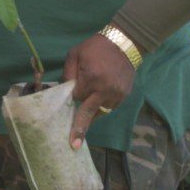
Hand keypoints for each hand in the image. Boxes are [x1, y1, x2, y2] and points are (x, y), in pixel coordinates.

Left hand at [64, 34, 135, 148]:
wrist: (124, 44)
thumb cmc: (95, 48)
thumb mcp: (74, 55)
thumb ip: (68, 73)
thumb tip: (64, 90)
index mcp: (92, 79)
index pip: (77, 98)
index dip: (72, 96)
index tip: (67, 99)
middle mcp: (106, 90)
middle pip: (89, 112)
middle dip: (80, 128)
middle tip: (74, 145)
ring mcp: (117, 95)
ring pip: (101, 111)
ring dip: (92, 112)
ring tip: (84, 116)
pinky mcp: (125, 96)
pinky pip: (110, 107)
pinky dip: (102, 107)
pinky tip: (98, 101)